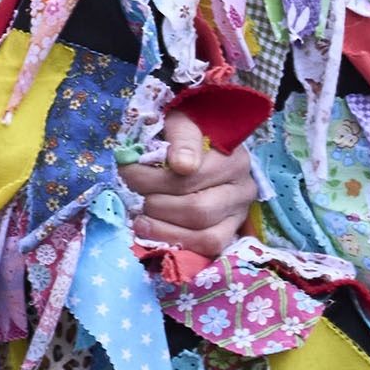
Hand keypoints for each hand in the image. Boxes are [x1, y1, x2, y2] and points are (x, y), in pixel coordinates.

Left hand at [129, 116, 252, 263]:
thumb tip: (181, 165)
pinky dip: (178, 243)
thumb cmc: (186, 135)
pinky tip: (154, 234)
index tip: (127, 172)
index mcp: (233, 159)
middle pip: (198, 209)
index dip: (151, 178)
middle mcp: (243, 189)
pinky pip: (209, 248)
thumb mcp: (183, 122)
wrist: (204, 142)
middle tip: (135, 197)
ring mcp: (239, 214)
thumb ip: (182, 137)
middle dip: (156, 205)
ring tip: (141, 220)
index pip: (190, 177)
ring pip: (206, 235)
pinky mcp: (230, 232)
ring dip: (165, 230)